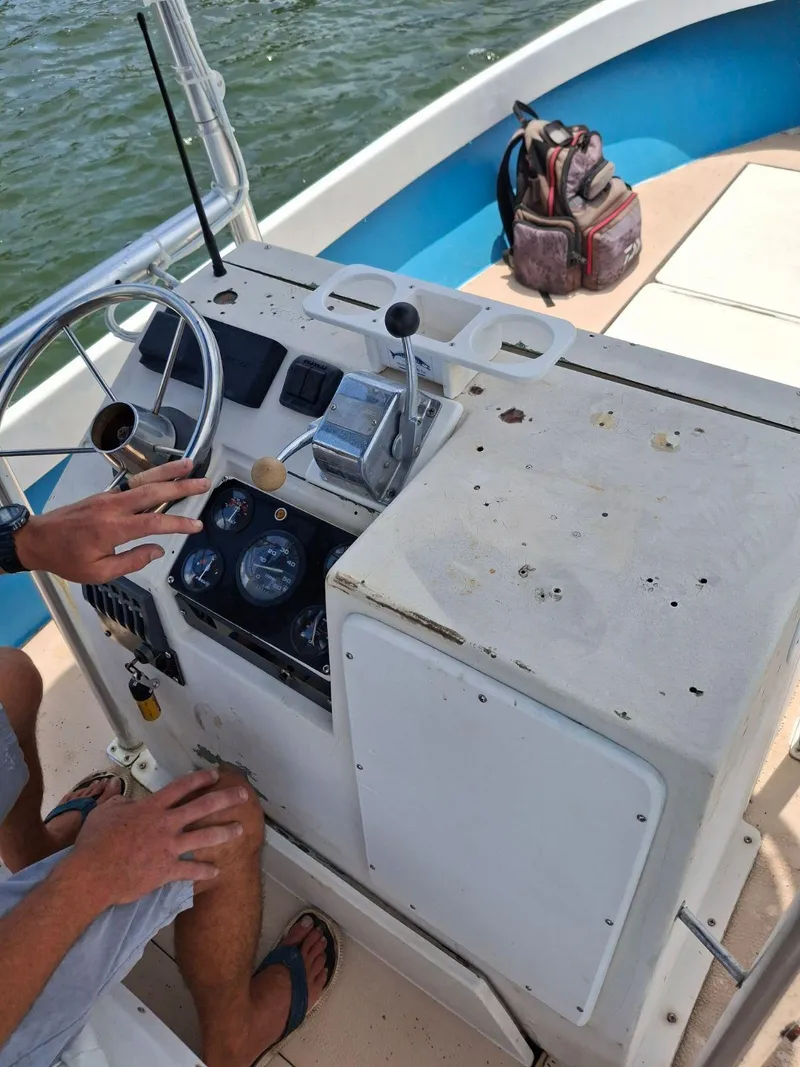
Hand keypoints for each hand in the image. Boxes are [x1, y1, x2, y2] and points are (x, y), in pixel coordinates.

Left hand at [14, 459, 208, 582]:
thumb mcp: (99, 572)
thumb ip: (131, 562)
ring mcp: (108, 497)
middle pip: (153, 492)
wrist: (38, 539)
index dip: (178, 524)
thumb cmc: (66, 559)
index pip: (153, 522)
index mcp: (112, 529)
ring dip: (168, 471)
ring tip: (190, 464)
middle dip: (181, 486)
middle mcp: (112, 507)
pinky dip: (153, 476)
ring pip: (143, 480)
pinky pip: (134, 483)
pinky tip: (165, 474)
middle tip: (204, 482)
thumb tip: (156, 550)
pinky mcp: (105, 495)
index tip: (196, 525)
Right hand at [67, 769, 246, 906]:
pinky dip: (205, 871)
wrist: (92, 874)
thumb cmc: (95, 841)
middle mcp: (166, 824)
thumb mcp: (105, 812)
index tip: (215, 775)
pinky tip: (218, 871)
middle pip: (203, 806)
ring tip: (240, 829)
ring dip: (225, 832)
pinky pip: (192, 871)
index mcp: (152, 807)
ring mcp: (169, 847)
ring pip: (205, 836)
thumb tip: (127, 800)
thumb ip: (120, 803)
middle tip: (243, 795)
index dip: (200, 779)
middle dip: (226, 799)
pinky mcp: (167, 870)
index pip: (182, 787)